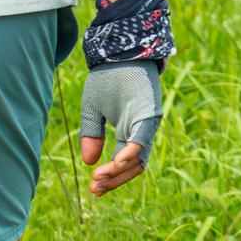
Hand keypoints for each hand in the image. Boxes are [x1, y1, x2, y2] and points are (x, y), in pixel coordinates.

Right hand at [78, 0, 169, 195]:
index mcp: (127, 131)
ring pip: (139, 158)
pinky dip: (132, 152)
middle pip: (132, 167)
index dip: (109, 178)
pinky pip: (142, 138)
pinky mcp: (150, 114)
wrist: (117, 51)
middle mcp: (140, 132)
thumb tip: (89, 162)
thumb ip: (91, 134)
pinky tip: (117, 162)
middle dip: (114, 180)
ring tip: (100, 176)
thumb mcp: (92, 108)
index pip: (121, 162)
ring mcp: (147, 125)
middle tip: (95, 188)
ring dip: (121, 171)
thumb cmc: (107, 78)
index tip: (92, 188)